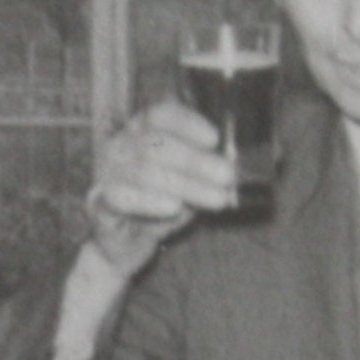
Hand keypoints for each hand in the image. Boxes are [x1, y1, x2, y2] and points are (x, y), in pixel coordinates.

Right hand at [87, 100, 237, 278]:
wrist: (126, 244)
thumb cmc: (163, 205)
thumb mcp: (193, 183)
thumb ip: (216, 168)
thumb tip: (259, 160)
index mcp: (143, 131)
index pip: (161, 114)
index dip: (188, 123)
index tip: (215, 139)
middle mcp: (122, 146)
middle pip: (156, 144)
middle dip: (196, 161)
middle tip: (227, 176)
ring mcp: (108, 173)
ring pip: (143, 171)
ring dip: (185, 185)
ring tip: (216, 199)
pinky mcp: (99, 203)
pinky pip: (120, 196)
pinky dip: (148, 201)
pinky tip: (173, 207)